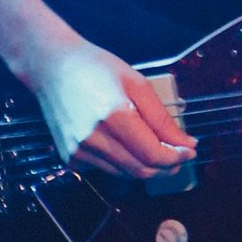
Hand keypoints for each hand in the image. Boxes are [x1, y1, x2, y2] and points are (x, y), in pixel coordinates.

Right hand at [25, 34, 193, 179]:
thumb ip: (161, 118)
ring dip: (146, 166)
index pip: (153, 155)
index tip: (190, 150)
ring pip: (125, 174)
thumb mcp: (136, 82)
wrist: (51, 67)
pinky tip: (127, 145)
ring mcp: (80, 151)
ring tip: (158, 149)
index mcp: (114, 117)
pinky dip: (124, 163)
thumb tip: (185, 143)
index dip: (177, 157)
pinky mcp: (71, 157)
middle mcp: (94, 139)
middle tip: (179, 154)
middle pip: (141, 170)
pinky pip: (106, 169)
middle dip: (166, 166)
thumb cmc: (95, 67)